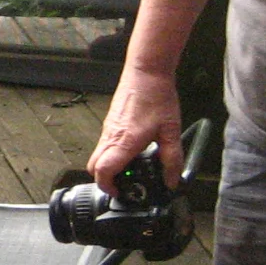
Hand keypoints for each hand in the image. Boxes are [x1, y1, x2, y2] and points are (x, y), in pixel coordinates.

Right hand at [91, 66, 182, 192]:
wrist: (146, 72)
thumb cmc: (157, 96)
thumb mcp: (171, 131)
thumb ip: (172, 159)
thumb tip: (172, 180)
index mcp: (125, 141)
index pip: (102, 171)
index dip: (107, 187)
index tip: (119, 192)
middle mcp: (111, 136)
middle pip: (94, 167)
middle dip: (105, 180)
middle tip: (123, 184)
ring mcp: (108, 129)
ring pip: (98, 156)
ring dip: (109, 167)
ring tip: (132, 167)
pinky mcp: (110, 123)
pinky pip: (104, 145)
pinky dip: (112, 154)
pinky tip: (132, 150)